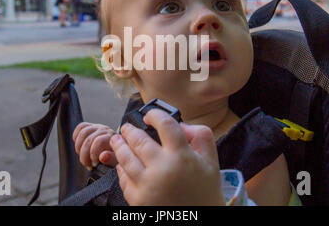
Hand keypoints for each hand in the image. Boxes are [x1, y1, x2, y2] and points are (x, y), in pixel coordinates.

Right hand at [72, 122, 117, 169]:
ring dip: (79, 148)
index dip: (93, 154)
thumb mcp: (117, 160)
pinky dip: (76, 137)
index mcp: (113, 138)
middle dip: (84, 155)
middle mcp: (105, 130)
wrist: (117, 148)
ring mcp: (98, 127)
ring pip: (83, 133)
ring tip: (83, 157)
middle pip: (88, 139)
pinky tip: (79, 147)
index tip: (94, 164)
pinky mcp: (91, 126)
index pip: (98, 141)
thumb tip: (102, 156)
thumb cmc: (116, 156)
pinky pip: (80, 127)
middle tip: (87, 164)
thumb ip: (111, 159)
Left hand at [110, 109, 225, 205]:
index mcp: (182, 156)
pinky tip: (122, 164)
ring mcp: (147, 185)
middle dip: (130, 130)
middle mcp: (162, 168)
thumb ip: (200, 136)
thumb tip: (181, 124)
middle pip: (138, 140)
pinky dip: (121, 169)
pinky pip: (123, 179)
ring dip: (119, 146)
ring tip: (117, 141)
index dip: (154, 114)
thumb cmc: (205, 192)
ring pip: (125, 158)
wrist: (200, 222)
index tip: (150, 115)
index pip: (165, 124)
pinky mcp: (137, 200)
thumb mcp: (211, 161)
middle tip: (127, 128)